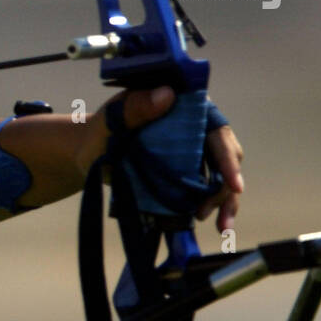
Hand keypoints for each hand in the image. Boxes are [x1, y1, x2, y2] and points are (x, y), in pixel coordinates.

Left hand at [76, 86, 244, 232]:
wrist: (88, 153)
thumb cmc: (100, 132)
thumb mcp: (113, 119)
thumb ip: (135, 107)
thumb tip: (166, 95)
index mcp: (183, 106)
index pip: (215, 128)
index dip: (227, 155)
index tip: (232, 183)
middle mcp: (195, 126)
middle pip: (225, 153)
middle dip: (227, 184)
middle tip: (210, 210)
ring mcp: (194, 150)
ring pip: (222, 174)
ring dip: (225, 200)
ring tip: (221, 226)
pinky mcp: (188, 172)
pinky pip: (208, 188)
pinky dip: (215, 206)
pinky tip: (219, 225)